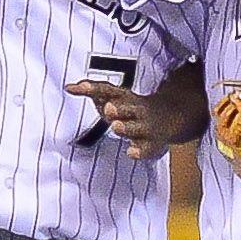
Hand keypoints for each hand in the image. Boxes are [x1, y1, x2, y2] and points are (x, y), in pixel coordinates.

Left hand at [67, 77, 185, 160]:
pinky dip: (139, 151)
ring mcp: (145, 127)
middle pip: (126, 108)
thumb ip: (95, 93)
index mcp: (124, 98)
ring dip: (126, 127)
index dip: (92, 89)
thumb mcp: (116, 98)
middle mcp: (136, 110)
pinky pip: (146, 149)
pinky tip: (131, 152)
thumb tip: (69, 87)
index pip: (107, 90)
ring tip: (117, 126)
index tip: (77, 88)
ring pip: (135, 128)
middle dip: (118, 108)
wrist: (171, 116)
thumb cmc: (133, 109)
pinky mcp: (152, 144)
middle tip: (108, 108)